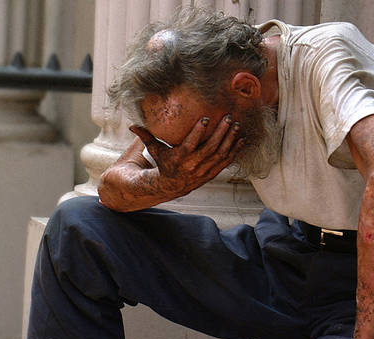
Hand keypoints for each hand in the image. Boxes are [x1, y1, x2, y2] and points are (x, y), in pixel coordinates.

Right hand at [129, 114, 243, 198]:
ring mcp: (204, 171)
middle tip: (229, 118)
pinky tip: (241, 139)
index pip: (190, 144)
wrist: (171, 185)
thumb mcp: (155, 150)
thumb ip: (146, 136)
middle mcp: (193, 165)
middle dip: (221, 132)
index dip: (198, 132)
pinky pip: (226, 162)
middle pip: (210, 148)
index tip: (206, 118)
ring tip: (237, 126)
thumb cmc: (163, 163)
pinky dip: (235, 151)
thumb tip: (132, 125)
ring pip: (220, 155)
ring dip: (230, 140)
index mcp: (179, 158)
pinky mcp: (212, 173)